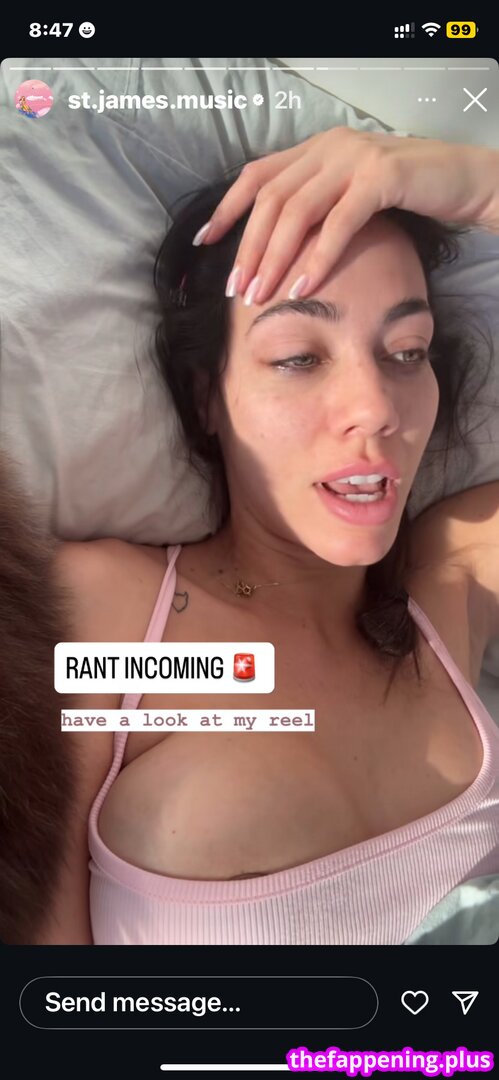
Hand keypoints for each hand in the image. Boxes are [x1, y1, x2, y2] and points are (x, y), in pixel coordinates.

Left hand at [194, 127, 498, 303]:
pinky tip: (303, 287)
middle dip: (248, 247)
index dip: (228, 209)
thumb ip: (319, 208)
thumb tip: (278, 247)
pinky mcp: (381, 177)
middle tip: (236, 288)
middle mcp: (330, 146)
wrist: (463, 180)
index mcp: (317, 148)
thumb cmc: (409, 196)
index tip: (206, 243)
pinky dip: (317, 258)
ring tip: (261, 295)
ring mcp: (354, 158)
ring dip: (274, 258)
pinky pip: (338, 223)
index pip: (258, 175)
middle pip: (271, 199)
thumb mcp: (352, 196)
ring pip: (297, 211)